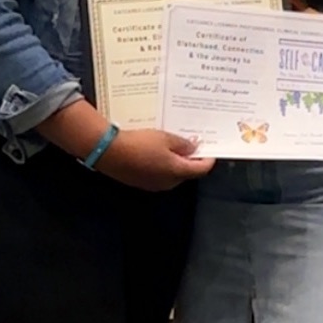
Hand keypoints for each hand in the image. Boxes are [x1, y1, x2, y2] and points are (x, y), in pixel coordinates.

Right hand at [95, 128, 215, 191]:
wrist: (110, 152)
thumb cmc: (140, 143)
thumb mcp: (165, 137)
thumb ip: (182, 144)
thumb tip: (194, 147)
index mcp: (177, 172)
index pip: (200, 170)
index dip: (208, 159)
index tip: (211, 148)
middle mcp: (168, 183)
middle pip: (187, 172)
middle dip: (191, 158)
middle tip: (192, 141)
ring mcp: (154, 185)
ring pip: (173, 173)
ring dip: (177, 160)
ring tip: (174, 143)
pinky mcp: (142, 182)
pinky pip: (159, 174)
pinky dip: (164, 163)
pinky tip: (157, 150)